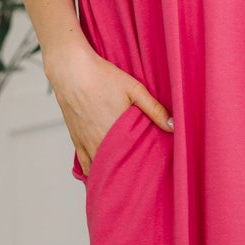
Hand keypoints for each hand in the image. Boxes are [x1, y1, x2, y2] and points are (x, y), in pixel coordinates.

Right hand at [44, 42, 172, 174]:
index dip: (144, 166)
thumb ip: (155, 109)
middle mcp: (100, 143)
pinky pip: (85, 165)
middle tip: (142, 174)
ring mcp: (87, 144)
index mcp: (117, 134)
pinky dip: (94, 171)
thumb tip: (173, 126)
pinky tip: (103, 171)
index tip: (154, 168)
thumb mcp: (134, 89)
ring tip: (124, 173)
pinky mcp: (77, 141)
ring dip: (112, 172)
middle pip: (118, 168)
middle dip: (129, 171)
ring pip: (101, 169)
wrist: (71, 71)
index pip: (134, 161)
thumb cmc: (102, 77)